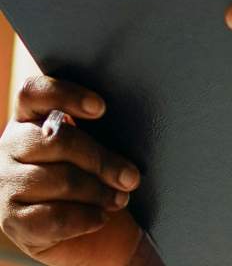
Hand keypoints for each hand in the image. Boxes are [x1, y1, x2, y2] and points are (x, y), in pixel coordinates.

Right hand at [0, 77, 143, 265]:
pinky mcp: (10, 220)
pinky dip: (84, 218)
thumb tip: (135, 113)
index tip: (102, 108)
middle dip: (102, 160)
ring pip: (59, 180)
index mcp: (28, 116)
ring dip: (98, 191)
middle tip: (132, 176)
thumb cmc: (87, 169)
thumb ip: (96, 123)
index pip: (34, 92)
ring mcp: (6, 183)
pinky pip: (53, 217)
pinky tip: (100, 216)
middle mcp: (10, 145)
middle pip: (58, 141)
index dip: (66, 96)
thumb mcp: (90, 138)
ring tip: (121, 197)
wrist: (74, 223)